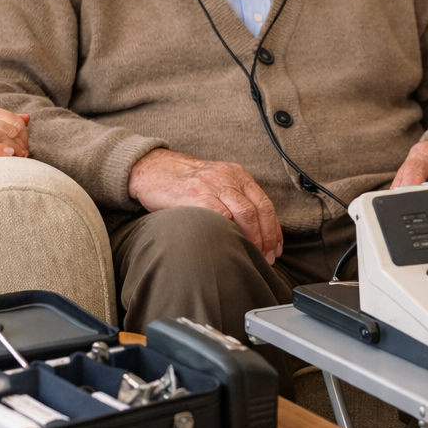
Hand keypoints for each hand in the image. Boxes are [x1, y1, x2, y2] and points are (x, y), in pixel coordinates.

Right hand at [127, 149, 283, 263]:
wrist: (152, 169)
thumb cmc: (183, 181)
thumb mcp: (215, 181)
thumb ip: (233, 198)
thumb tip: (254, 229)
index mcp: (236, 174)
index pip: (265, 203)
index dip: (274, 229)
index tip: (276, 248)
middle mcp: (228, 177)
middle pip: (258, 211)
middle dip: (267, 238)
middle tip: (267, 258)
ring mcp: (213, 185)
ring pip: (245, 214)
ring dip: (253, 239)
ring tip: (254, 255)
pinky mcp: (196, 195)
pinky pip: (221, 216)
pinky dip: (231, 233)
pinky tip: (233, 246)